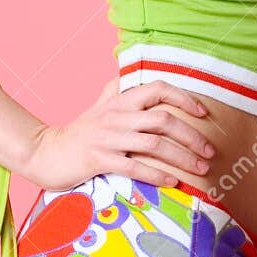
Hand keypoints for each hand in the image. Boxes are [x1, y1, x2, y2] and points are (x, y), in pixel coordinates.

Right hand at [21, 77, 217, 192]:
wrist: (46, 153)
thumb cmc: (78, 132)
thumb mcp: (98, 105)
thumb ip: (117, 90)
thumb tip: (130, 75)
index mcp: (119, 100)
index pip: (157, 89)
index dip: (183, 98)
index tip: (203, 113)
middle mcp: (116, 116)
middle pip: (163, 120)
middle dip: (192, 136)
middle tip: (210, 151)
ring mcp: (108, 138)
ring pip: (154, 144)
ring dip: (182, 157)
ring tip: (200, 169)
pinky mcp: (100, 160)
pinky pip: (135, 166)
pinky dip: (157, 174)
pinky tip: (173, 181)